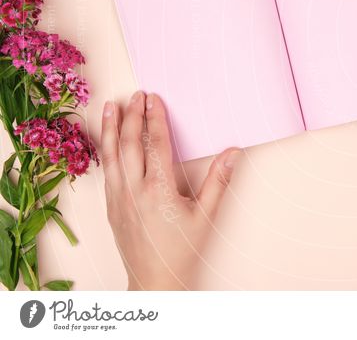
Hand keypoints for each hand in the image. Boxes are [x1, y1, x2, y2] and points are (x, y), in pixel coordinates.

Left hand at [99, 91, 240, 289]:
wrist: (155, 281)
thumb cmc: (181, 251)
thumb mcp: (206, 216)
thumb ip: (218, 181)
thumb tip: (232, 153)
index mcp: (158, 190)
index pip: (156, 145)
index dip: (155, 119)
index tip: (154, 99)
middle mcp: (134, 191)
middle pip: (128, 144)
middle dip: (131, 116)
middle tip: (135, 95)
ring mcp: (118, 199)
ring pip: (110, 156)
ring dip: (110, 129)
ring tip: (110, 107)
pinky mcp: (111, 207)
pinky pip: (106, 171)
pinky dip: (105, 151)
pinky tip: (106, 141)